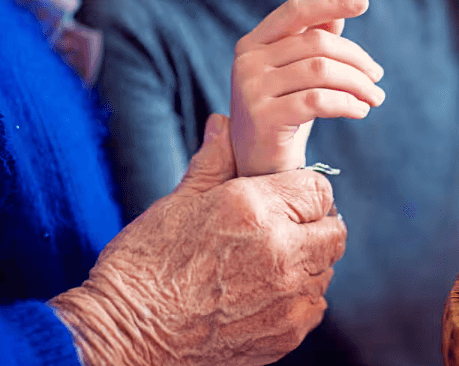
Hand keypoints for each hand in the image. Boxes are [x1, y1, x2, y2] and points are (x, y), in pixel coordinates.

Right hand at [50, 114, 346, 365]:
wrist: (125, 334)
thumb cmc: (145, 265)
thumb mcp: (178, 201)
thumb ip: (215, 161)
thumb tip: (223, 124)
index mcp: (255, 210)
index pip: (319, 188)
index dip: (302, 190)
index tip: (283, 199)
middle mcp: (280, 253)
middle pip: (334, 231)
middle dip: (314, 225)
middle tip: (280, 229)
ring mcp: (286, 299)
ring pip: (324, 271)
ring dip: (305, 263)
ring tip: (263, 263)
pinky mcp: (285, 335)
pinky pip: (312, 307)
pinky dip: (296, 299)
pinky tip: (260, 294)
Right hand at [231, 0, 385, 176]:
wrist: (261, 168)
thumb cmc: (284, 116)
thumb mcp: (296, 76)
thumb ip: (311, 43)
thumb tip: (338, 15)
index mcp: (252, 44)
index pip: (295, 12)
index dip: (329, 3)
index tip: (364, 2)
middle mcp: (246, 62)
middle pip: (317, 43)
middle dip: (356, 59)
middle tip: (378, 78)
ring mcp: (251, 89)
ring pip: (321, 71)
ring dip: (358, 84)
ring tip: (375, 98)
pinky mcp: (263, 118)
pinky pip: (318, 101)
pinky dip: (348, 103)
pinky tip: (360, 111)